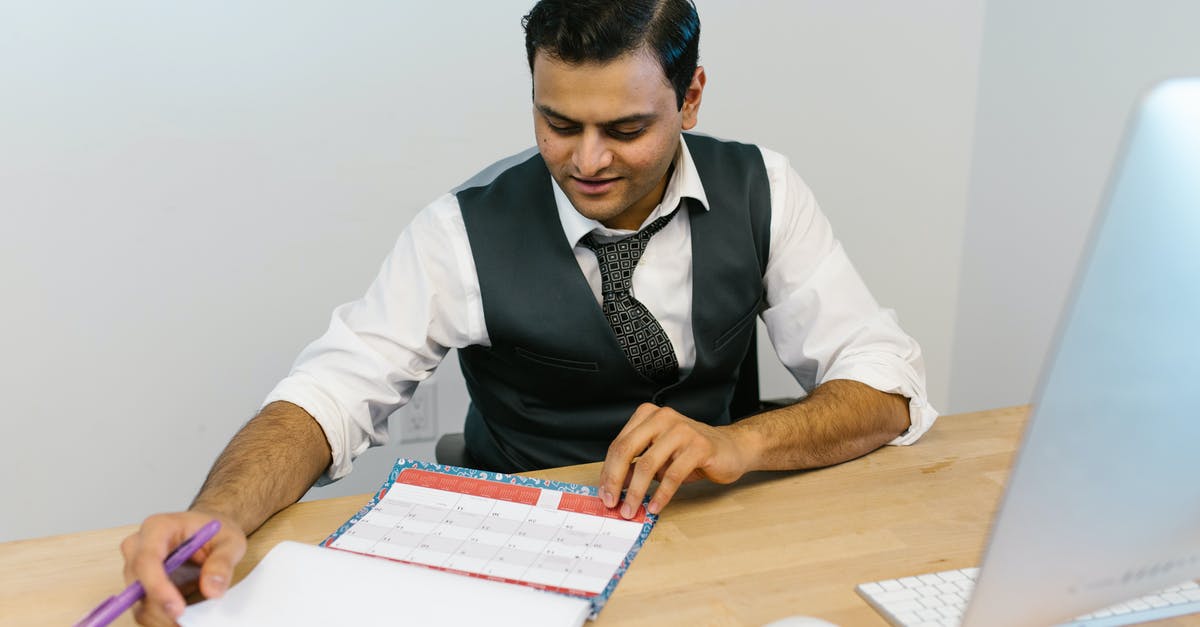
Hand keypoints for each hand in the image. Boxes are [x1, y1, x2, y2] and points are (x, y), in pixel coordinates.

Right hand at [119, 510, 246, 625]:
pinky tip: (182, 624)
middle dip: (160, 610)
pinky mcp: (141, 587)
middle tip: (187, 624)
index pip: (147, 560)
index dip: (158, 588)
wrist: (209, 532)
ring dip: (161, 619)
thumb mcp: (230, 541)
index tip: (178, 610)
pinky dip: (161, 621)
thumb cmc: (216, 531)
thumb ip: (222, 562)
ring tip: (188, 625)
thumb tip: (212, 590)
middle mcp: (138, 547)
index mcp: (157, 528)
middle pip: (136, 586)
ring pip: (138, 603)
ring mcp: (136, 569)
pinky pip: (144, 610)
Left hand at [598, 403, 753, 518]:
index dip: (608, 471)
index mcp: (648, 415)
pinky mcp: (699, 446)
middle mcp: (663, 418)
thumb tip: (613, 487)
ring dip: (636, 492)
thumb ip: (636, 466)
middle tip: (611, 503)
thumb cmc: (692, 453)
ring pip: (648, 464)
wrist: (731, 449)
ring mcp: (681, 430)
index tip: (604, 493)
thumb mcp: (659, 457)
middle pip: (627, 450)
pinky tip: (655, 506)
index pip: (619, 444)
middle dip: (615, 480)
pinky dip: (661, 494)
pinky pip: (673, 475)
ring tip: (631, 509)